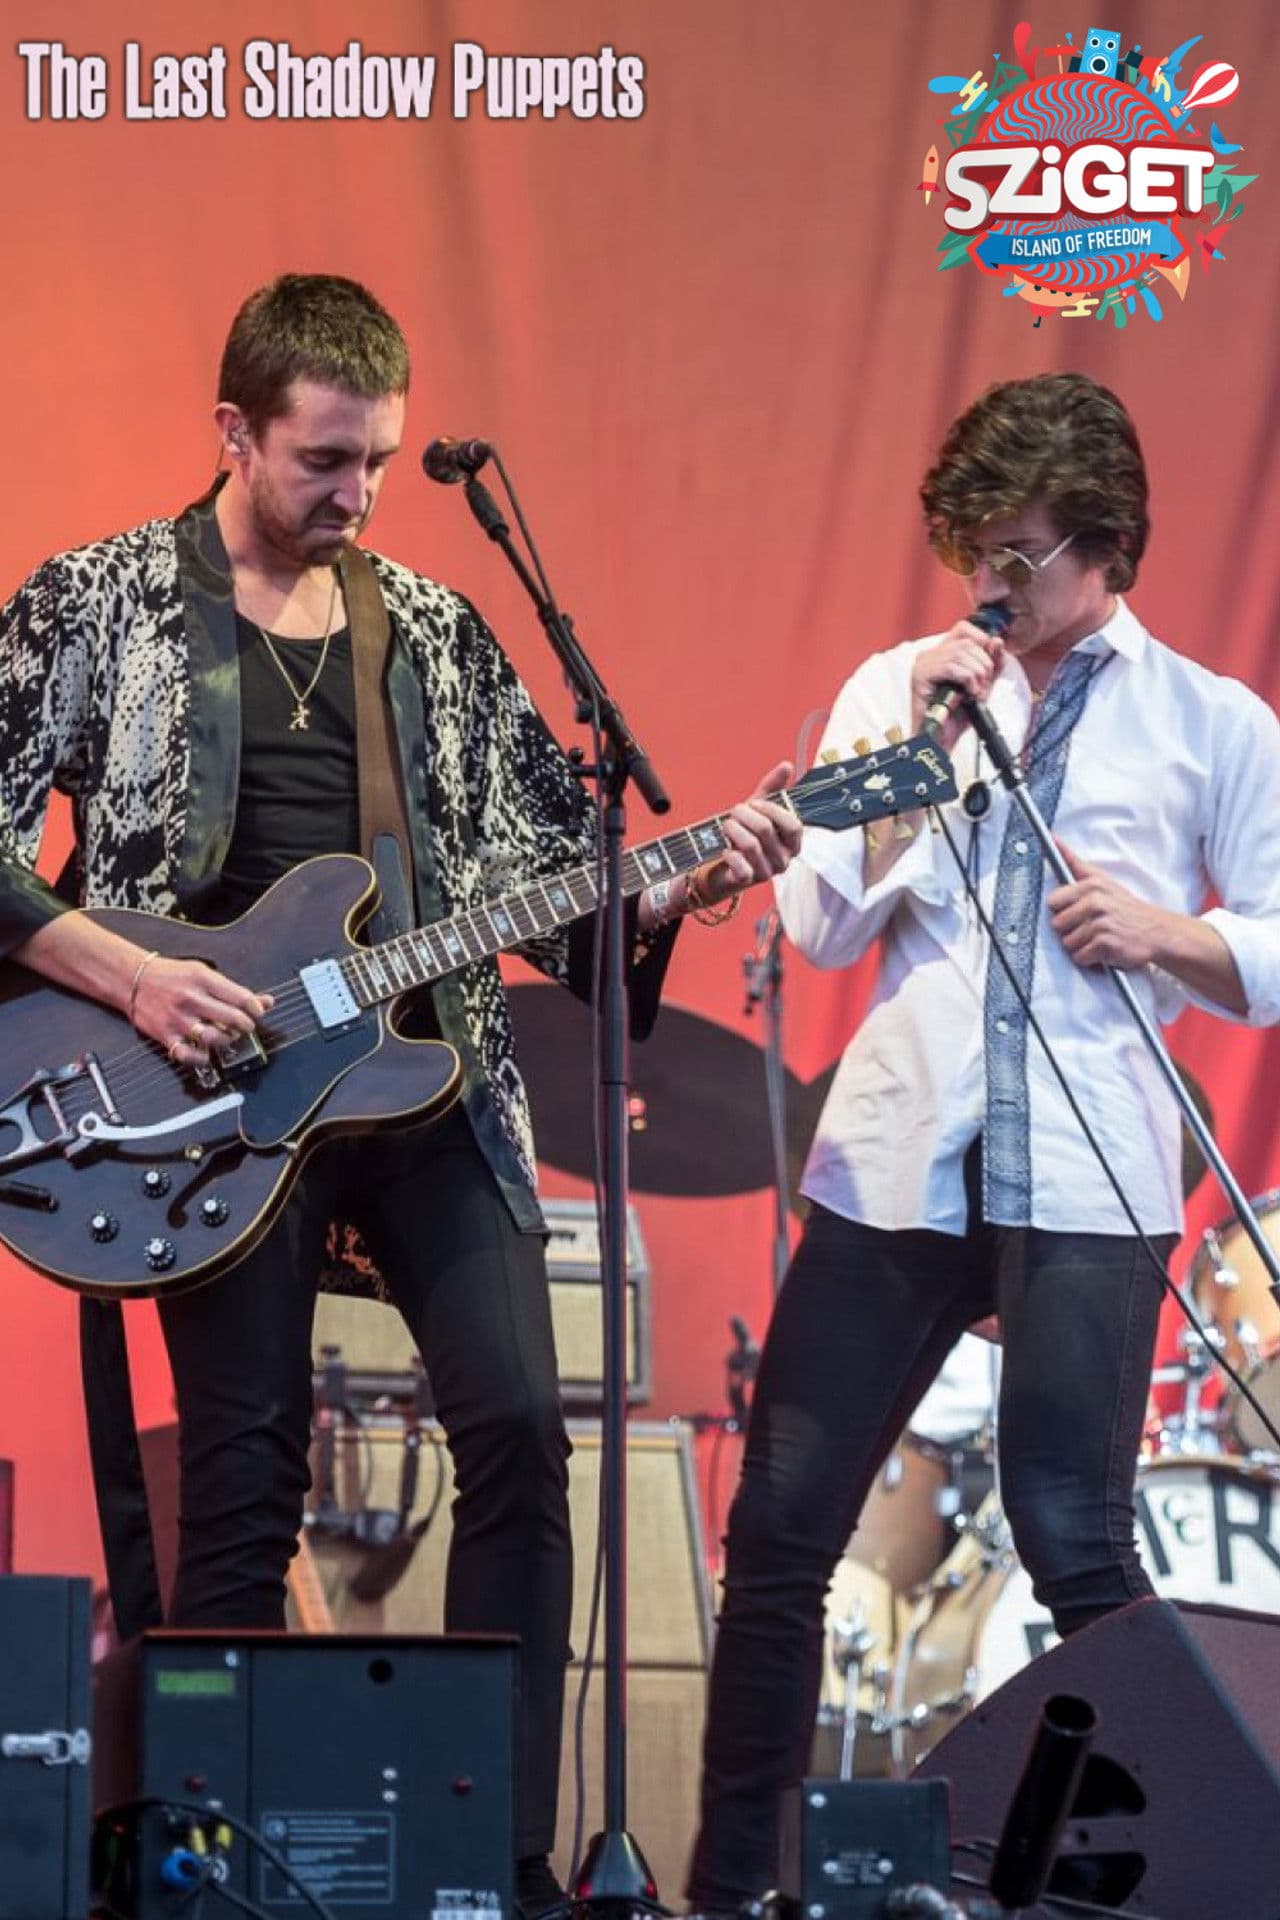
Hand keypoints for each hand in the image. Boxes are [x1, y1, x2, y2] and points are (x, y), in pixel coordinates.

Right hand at [133, 954, 273, 1063]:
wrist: (132, 979)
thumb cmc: (171, 976)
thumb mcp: (202, 973)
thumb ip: (233, 989)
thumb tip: (266, 1002)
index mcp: (202, 979)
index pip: (240, 997)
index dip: (255, 1008)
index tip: (257, 1013)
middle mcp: (191, 999)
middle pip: (231, 1018)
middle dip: (246, 1026)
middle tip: (246, 1027)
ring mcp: (178, 1019)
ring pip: (213, 1037)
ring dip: (227, 1041)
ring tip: (228, 1037)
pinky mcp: (165, 1035)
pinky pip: (187, 1054)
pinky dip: (201, 1058)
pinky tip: (207, 1054)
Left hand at [693, 760, 802, 905]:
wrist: (721, 865)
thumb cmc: (744, 835)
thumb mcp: (757, 809)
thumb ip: (772, 788)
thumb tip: (787, 766)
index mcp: (792, 843)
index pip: (794, 826)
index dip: (773, 810)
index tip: (755, 803)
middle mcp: (783, 860)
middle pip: (766, 830)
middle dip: (744, 815)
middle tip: (734, 812)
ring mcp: (767, 873)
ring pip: (752, 845)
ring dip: (733, 829)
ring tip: (726, 825)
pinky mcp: (748, 882)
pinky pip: (742, 867)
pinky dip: (730, 854)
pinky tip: (725, 849)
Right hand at [910, 619, 1005, 750]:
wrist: (942, 740)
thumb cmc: (957, 716)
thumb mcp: (982, 684)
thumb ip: (991, 663)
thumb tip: (997, 641)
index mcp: (942, 653)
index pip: (964, 629)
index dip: (982, 639)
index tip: (990, 663)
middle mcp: (929, 655)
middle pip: (966, 641)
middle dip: (983, 663)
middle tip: (983, 685)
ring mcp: (923, 664)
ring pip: (960, 652)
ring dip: (976, 673)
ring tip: (975, 691)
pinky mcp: (920, 675)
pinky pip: (950, 666)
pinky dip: (966, 678)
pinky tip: (968, 693)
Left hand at [1047, 842, 1171, 968]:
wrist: (1158, 931)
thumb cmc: (1126, 907)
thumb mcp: (1103, 880)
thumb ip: (1075, 863)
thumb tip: (1055, 840)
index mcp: (1091, 886)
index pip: (1053, 901)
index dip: (1062, 910)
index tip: (1075, 912)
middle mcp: (1095, 903)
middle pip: (1057, 925)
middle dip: (1070, 930)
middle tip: (1090, 928)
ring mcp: (1100, 924)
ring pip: (1067, 943)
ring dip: (1081, 946)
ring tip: (1098, 938)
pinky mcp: (1105, 945)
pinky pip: (1080, 957)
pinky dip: (1090, 959)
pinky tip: (1103, 950)